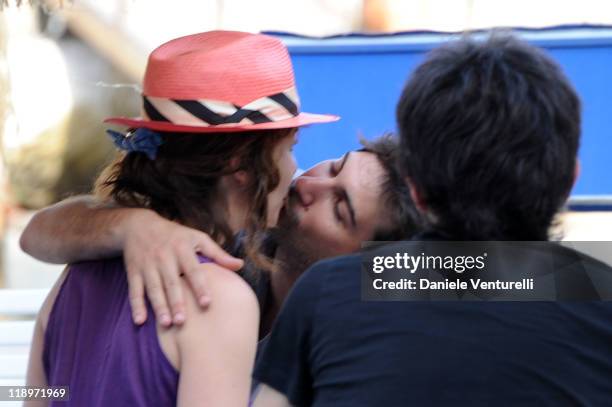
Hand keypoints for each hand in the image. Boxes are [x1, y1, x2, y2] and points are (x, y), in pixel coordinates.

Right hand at [119, 209, 243, 325]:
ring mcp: (147, 265)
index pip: (193, 270)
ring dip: (159, 306)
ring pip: (153, 288)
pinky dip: (136, 306)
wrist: (139, 225)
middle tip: (183, 322)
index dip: (200, 286)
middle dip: (177, 302)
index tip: (207, 303)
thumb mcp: (197, 238)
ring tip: (166, 324)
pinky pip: (134, 290)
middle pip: (172, 282)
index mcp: (182, 248)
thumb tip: (240, 265)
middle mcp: (164, 257)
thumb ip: (218, 253)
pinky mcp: (134, 271)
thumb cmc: (175, 235)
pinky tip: (140, 321)